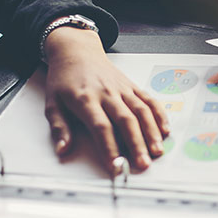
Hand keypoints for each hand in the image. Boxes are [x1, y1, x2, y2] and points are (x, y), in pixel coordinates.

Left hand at [43, 27, 168, 173]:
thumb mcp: (52, 102)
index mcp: (86, 99)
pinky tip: (165, 129)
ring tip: (157, 151)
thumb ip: (59, 127)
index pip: (101, 127)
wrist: (77, 51)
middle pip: (126, 121)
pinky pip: (149, 100)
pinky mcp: (132, 86)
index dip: (110, 148)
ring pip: (141, 111)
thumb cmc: (65, 78)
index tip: (115, 165)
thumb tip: (62, 149)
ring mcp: (123, 89)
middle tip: (143, 163)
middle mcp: (107, 93)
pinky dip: (159, 115)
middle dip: (136, 144)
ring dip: (151, 132)